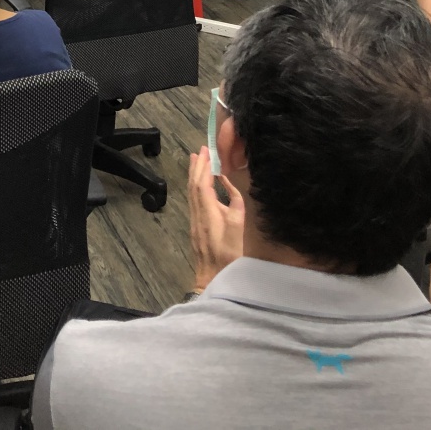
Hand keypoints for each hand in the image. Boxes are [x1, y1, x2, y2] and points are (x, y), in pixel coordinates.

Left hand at [188, 145, 244, 289]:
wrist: (214, 279)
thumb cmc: (231, 256)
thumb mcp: (239, 227)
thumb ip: (234, 203)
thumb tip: (227, 182)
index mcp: (208, 212)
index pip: (202, 183)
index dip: (203, 166)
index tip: (206, 151)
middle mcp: (198, 214)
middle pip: (193, 186)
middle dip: (196, 167)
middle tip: (200, 150)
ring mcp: (195, 221)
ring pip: (191, 193)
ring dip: (193, 175)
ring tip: (196, 160)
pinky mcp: (196, 227)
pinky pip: (193, 200)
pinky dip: (195, 187)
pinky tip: (199, 183)